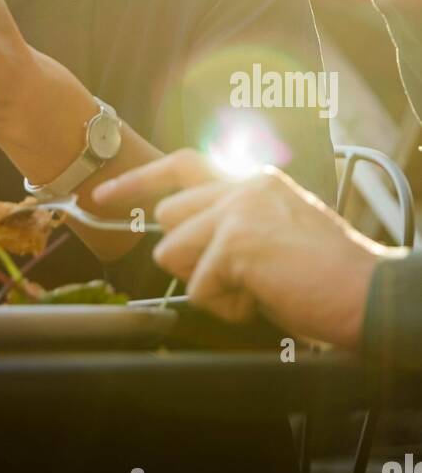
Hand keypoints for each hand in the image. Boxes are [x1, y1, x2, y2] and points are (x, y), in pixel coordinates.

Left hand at [94, 149, 399, 346]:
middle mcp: (241, 186)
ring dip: (207, 283)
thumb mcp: (276, 231)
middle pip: (169, 218)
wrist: (370, 292)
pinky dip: (225, 306)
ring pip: (173, 252)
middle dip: (188, 256)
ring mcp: (237, 211)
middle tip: (233, 278)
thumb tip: (187, 239)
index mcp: (252, 179)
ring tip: (254, 288)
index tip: (102, 194)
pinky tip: (262, 300)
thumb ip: (235, 222)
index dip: (138, 181)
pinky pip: (198, 287)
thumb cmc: (328, 274)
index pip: (180, 166)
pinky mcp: (236, 244)